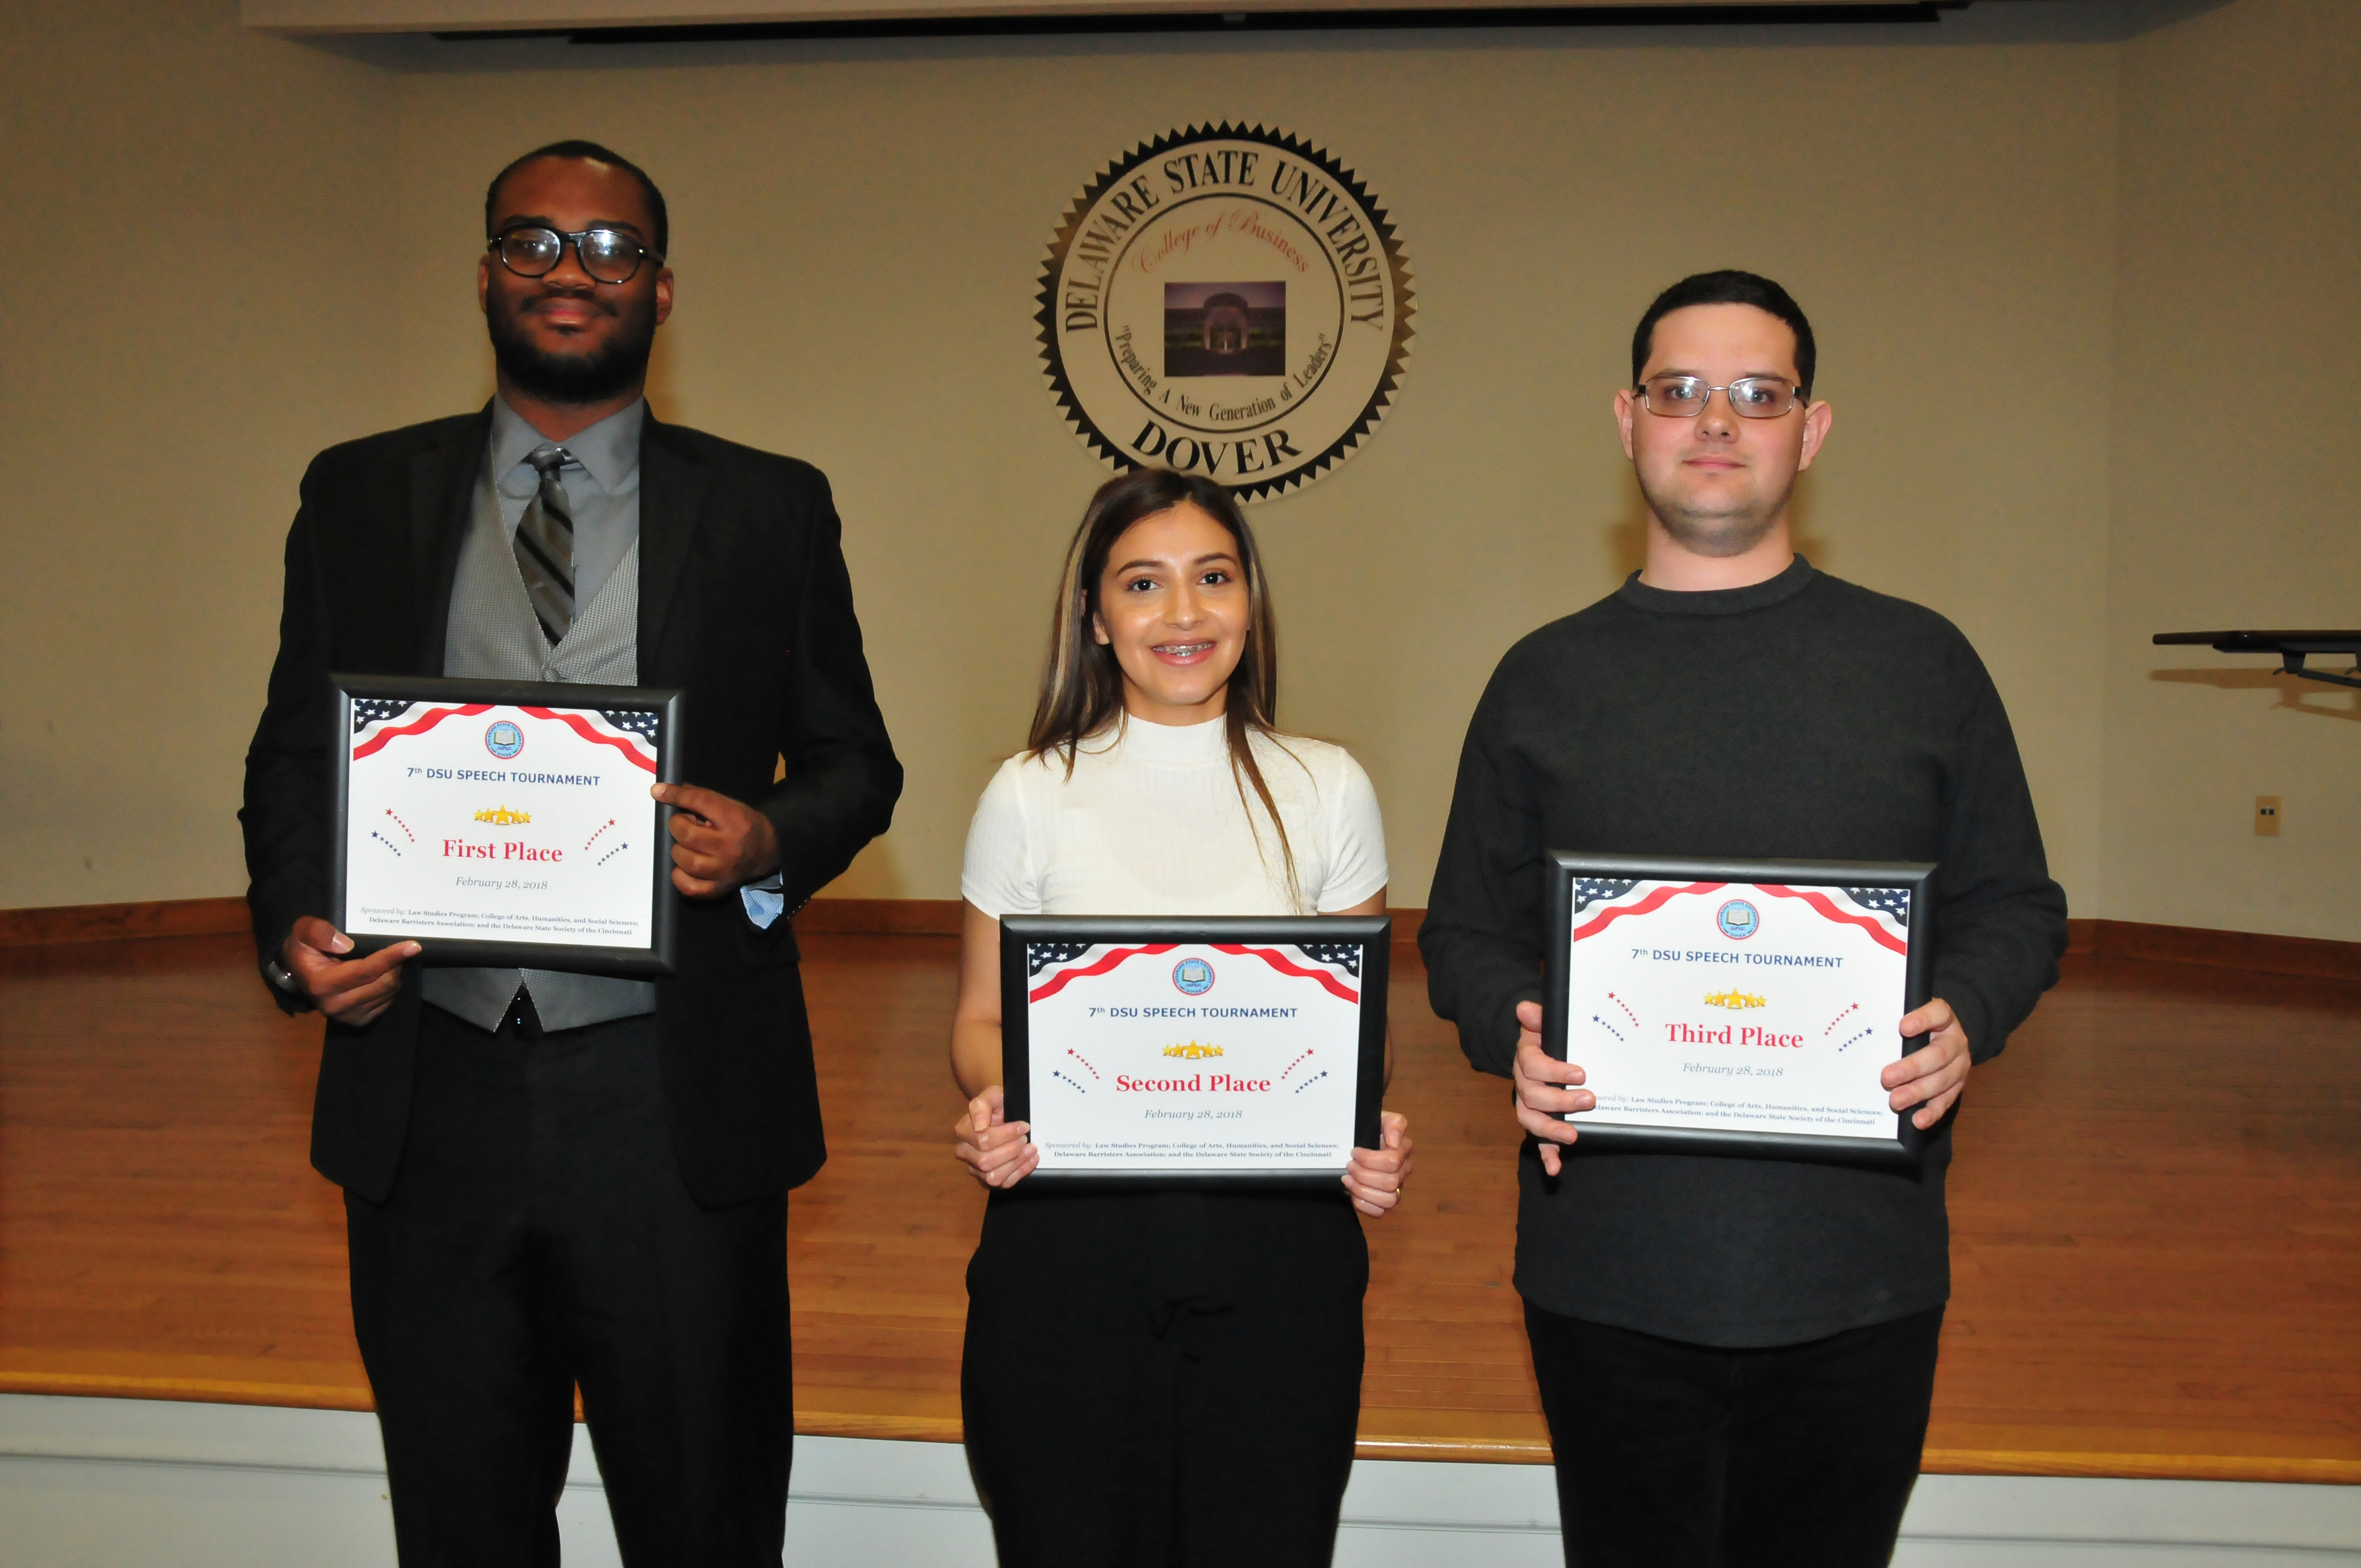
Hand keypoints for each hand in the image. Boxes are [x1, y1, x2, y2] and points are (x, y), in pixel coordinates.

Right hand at [281, 916, 417, 1027]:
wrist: (299, 972)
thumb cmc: (303, 948)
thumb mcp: (302, 931)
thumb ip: (318, 932)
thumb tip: (346, 945)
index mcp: (322, 985)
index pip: (366, 971)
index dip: (391, 957)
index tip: (413, 946)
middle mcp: (336, 1005)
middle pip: (383, 983)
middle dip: (397, 964)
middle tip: (400, 948)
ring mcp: (348, 1016)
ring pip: (389, 993)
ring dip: (396, 974)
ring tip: (390, 960)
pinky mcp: (359, 1020)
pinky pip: (387, 1002)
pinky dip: (391, 985)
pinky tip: (384, 974)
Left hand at [652, 782, 780, 897]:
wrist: (764, 850)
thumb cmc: (741, 824)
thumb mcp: (728, 804)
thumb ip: (699, 798)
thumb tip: (665, 791)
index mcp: (734, 820)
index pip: (701, 802)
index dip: (676, 795)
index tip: (658, 791)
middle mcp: (730, 847)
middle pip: (688, 835)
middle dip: (677, 826)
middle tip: (682, 825)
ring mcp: (724, 870)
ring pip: (686, 862)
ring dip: (678, 851)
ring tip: (686, 846)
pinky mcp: (718, 888)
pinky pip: (689, 887)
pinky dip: (679, 876)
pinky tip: (684, 867)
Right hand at [952, 1085, 1038, 1188]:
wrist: (1001, 1114)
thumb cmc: (997, 1105)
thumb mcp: (991, 1095)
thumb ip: (981, 1105)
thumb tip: (979, 1126)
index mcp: (963, 1131)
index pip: (983, 1140)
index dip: (1007, 1134)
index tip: (1024, 1126)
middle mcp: (965, 1152)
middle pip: (986, 1161)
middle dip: (1012, 1150)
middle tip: (1026, 1139)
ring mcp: (975, 1168)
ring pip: (993, 1177)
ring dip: (1017, 1164)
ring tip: (1031, 1150)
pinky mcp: (987, 1180)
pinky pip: (1003, 1184)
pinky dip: (1021, 1173)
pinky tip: (1031, 1160)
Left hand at [1343, 1110, 1413, 1217]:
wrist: (1355, 1142)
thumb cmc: (1368, 1129)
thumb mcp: (1379, 1117)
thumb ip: (1393, 1123)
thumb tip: (1394, 1142)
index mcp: (1403, 1150)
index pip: (1392, 1161)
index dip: (1370, 1159)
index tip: (1354, 1152)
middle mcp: (1402, 1171)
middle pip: (1390, 1182)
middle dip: (1364, 1174)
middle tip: (1349, 1165)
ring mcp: (1395, 1188)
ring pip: (1389, 1200)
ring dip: (1363, 1191)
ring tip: (1348, 1179)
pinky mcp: (1384, 1201)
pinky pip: (1380, 1212)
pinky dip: (1364, 1204)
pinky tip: (1352, 1193)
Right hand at [1512, 999, 1592, 1175]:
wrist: (1537, 1053)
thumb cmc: (1545, 1040)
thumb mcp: (1543, 1025)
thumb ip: (1537, 1018)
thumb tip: (1525, 1007)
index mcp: (1526, 1060)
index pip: (1533, 1066)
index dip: (1554, 1071)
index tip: (1581, 1073)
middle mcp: (1523, 1085)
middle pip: (1533, 1097)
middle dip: (1560, 1101)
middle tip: (1590, 1099)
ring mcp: (1529, 1106)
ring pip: (1531, 1120)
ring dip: (1551, 1130)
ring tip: (1573, 1135)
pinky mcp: (1538, 1122)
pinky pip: (1537, 1141)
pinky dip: (1546, 1155)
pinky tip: (1555, 1168)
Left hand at [1883, 998, 1971, 1129]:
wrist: (1945, 1037)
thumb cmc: (1920, 1027)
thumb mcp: (1911, 1016)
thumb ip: (1895, 1021)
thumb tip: (1861, 1030)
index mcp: (1944, 1018)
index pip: (1938, 1013)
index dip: (1923, 1019)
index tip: (1902, 1027)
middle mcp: (1955, 1041)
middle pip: (1939, 1054)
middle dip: (1912, 1068)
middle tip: (1887, 1078)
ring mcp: (1959, 1066)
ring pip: (1942, 1080)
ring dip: (1917, 1093)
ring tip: (1895, 1101)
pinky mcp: (1957, 1086)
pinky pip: (1946, 1101)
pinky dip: (1931, 1112)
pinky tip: (1917, 1120)